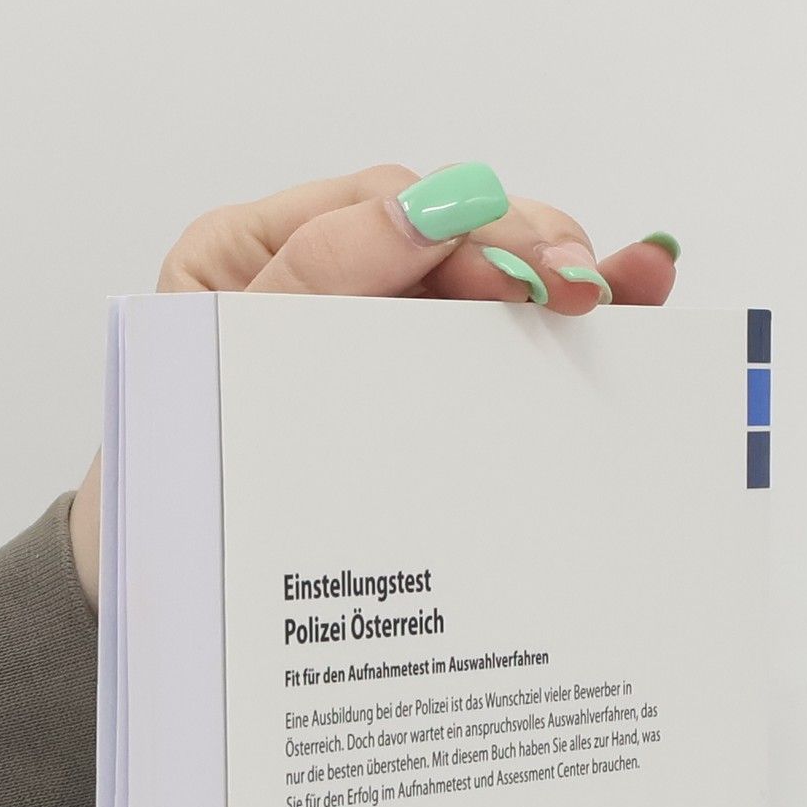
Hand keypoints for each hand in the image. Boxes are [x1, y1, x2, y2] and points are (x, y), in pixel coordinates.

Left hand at [68, 162, 679, 599]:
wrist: (170, 596)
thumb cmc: (176, 492)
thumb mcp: (223, 377)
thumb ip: (313, 287)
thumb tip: (422, 215)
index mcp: (247, 259)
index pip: (373, 210)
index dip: (455, 227)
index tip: (516, 269)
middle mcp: (318, 283)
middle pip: (447, 232)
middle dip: (524, 246)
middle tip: (580, 284)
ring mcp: (379, 333)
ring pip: (486, 279)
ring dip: (566, 272)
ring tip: (632, 282)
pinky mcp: (423, 384)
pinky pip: (499, 337)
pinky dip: (563, 317)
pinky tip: (636, 286)